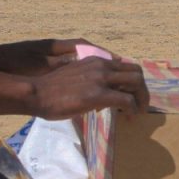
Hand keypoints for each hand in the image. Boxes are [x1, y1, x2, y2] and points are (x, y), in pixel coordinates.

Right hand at [27, 56, 149, 118]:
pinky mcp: (98, 94)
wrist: (36, 93)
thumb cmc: (51, 90)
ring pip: (136, 82)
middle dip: (142, 90)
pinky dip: (133, 109)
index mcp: (96, 61)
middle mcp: (102, 66)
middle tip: (141, 105)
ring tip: (138, 112)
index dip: (132, 82)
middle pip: (136, 72)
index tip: (131, 96)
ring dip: (141, 99)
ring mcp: (101, 79)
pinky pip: (127, 100)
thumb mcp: (76, 78)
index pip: (126, 66)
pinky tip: (129, 117)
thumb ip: (91, 81)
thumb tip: (104, 99)